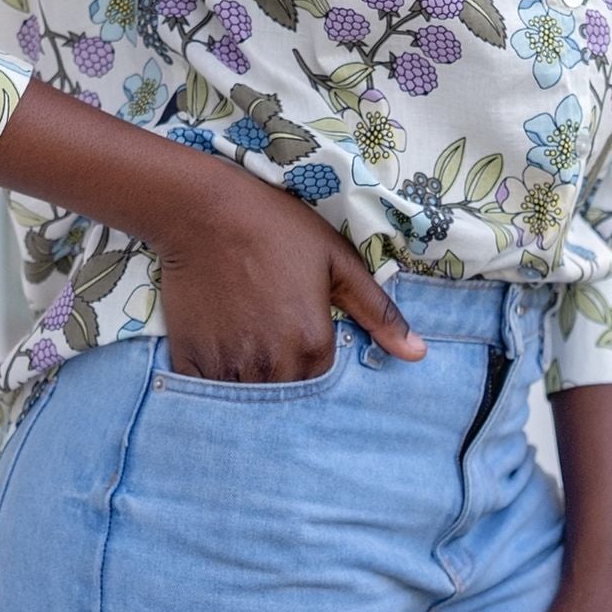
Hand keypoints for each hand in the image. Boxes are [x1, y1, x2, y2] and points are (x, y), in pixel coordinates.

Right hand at [156, 161, 427, 380]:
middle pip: (287, 398)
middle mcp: (273, 364)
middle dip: (286, 380)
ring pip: (248, 400)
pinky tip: (218, 350)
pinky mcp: (191, 360)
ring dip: (251, 384)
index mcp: (312, 343)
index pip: (325, 385)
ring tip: (247, 345)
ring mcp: (229, 365)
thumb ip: (377, 310)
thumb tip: (419, 354)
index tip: (303, 343)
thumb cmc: (276, 228)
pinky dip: (214, 383)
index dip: (317, 367)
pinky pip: (207, 394)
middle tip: (272, 341)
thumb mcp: (336, 259)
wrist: (205, 210)